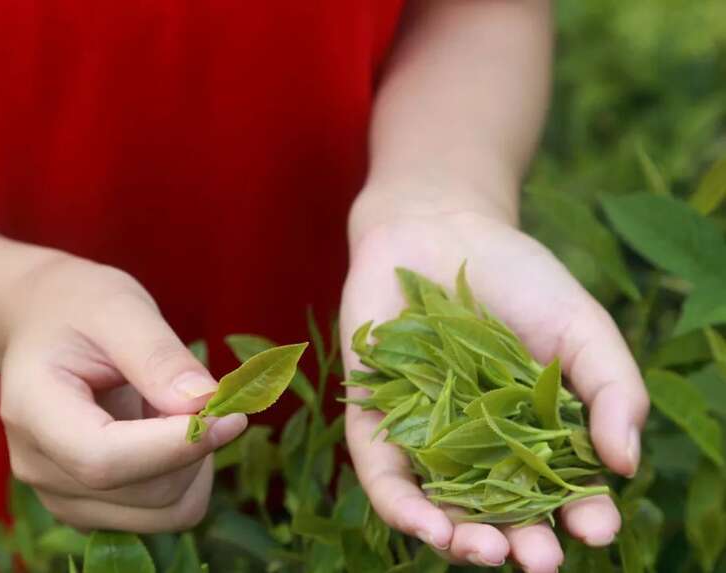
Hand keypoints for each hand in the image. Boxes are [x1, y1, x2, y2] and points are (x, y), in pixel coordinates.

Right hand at [0, 254, 246, 531]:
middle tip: (203, 395)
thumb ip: (160, 358)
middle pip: (145, 493)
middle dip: (196, 448)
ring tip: (175, 410)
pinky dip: (184, 478)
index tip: (232, 416)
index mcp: (32, 411)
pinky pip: (161, 514)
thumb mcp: (121, 309)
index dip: (175, 446)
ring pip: (164, 513)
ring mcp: (60, 497)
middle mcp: (38, 468)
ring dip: (194, 465)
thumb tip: (205, 404)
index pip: (103, 459)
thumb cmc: (81, 308)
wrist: (45, 325)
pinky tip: (165, 433)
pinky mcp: (89, 510)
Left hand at [341, 209, 648, 571]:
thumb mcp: (582, 329)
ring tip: (485, 552)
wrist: (441, 230)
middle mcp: (481, 448)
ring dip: (463, 539)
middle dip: (521, 544)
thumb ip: (612, 390)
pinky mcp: (376, 423)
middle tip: (538, 561)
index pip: (562, 492)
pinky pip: (386, 477)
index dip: (581, 516)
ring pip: (443, 508)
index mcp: (537, 435)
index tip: (596, 528)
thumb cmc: (519, 280)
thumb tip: (626, 465)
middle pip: (501, 514)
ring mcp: (427, 439)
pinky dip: (403, 507)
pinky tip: (428, 526)